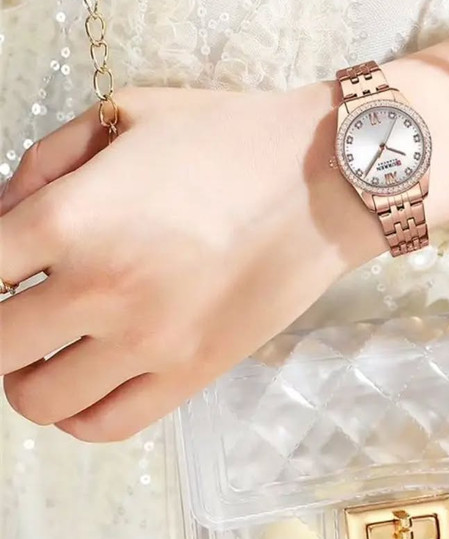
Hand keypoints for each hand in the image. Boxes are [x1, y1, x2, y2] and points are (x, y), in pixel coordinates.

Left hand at [0, 34, 448, 442]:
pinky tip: (91, 378)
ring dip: (30, 372)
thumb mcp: (131, 112)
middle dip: (1, 321)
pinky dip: (78, 412)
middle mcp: (99, 287)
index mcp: (71, 216)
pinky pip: (104, 425)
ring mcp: (148, 340)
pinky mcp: (194, 372)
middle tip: (24, 303)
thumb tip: (6, 213)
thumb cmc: (234, 135)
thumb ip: (46, 159)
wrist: (326, 176)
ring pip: (37, 398)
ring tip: (55, 344)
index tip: (4, 270)